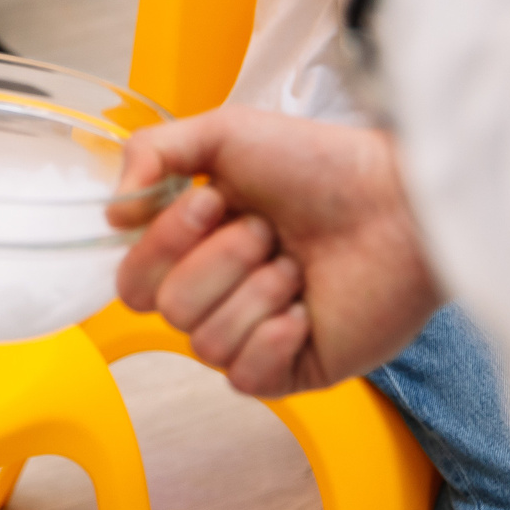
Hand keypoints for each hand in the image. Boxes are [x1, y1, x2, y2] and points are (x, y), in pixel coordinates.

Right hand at [109, 109, 442, 396]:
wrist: (398, 203)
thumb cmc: (322, 165)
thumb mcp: (222, 134)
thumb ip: (150, 154)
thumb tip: (111, 213)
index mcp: (193, 245)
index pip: (132, 277)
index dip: (164, 242)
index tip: (214, 201)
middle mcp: (216, 292)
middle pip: (162, 309)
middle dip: (216, 262)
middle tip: (267, 232)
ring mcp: (252, 334)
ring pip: (204, 342)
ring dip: (255, 293)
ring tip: (298, 265)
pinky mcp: (292, 371)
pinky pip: (244, 375)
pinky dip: (274, 337)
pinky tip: (306, 310)